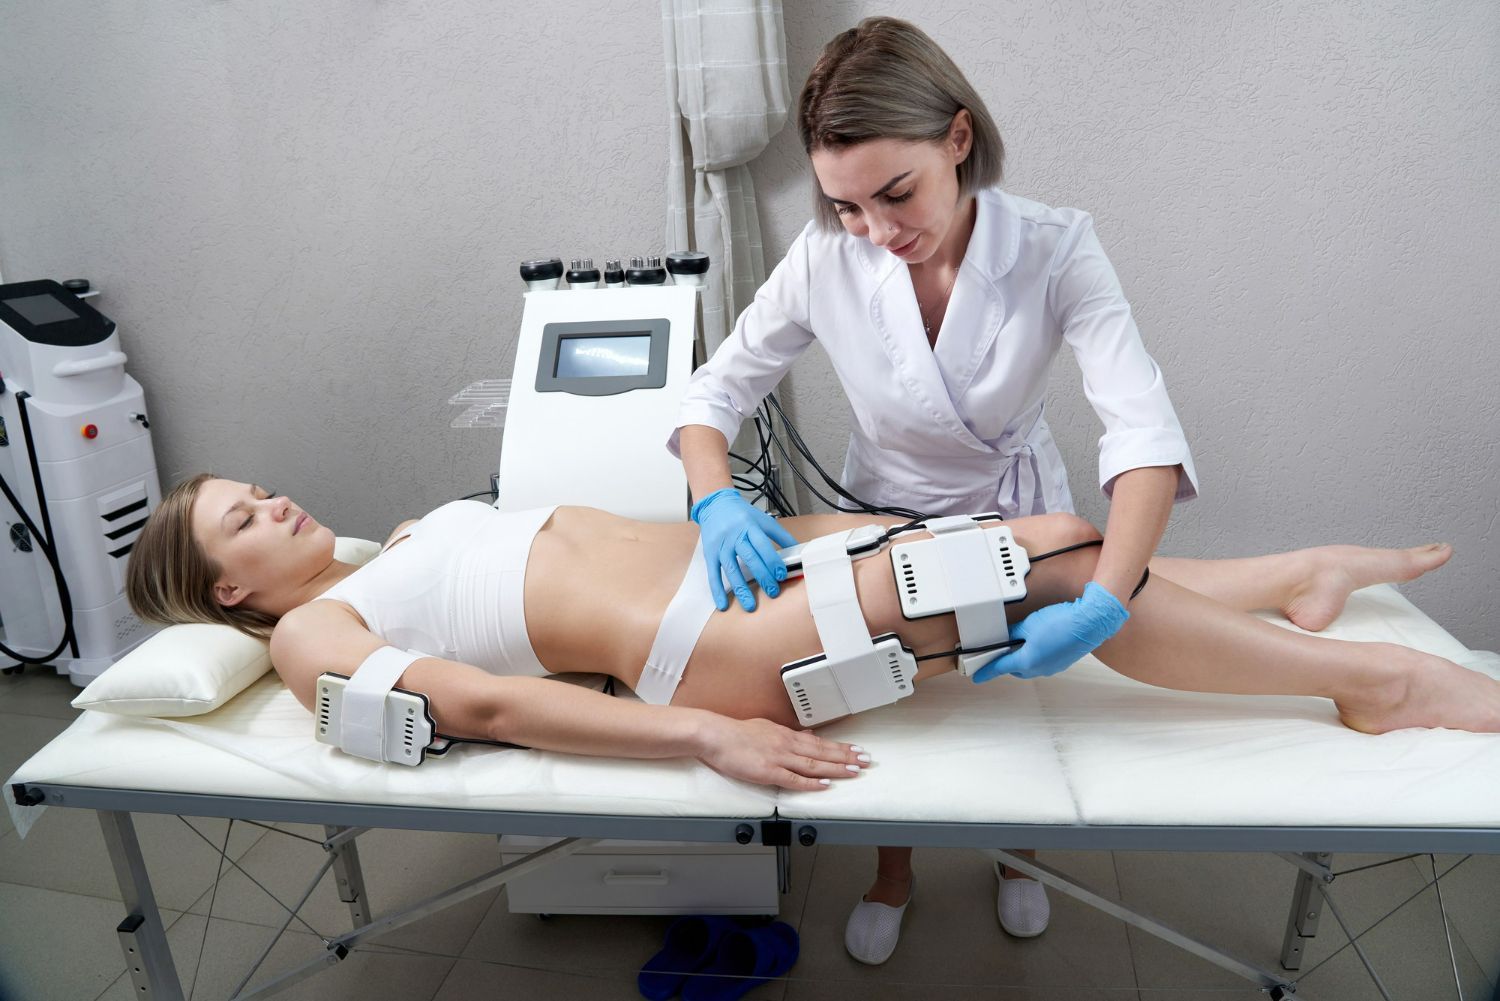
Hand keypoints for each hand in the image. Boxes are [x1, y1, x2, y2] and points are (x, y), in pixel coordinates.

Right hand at [691, 488, 796, 611]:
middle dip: (762, 577)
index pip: (763, 545)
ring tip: (750, 606)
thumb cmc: (741, 514)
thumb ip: (780, 535)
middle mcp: (735, 536)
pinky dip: (718, 590)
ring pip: (732, 570)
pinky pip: (714, 574)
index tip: (781, 575)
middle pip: (749, 558)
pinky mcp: (710, 554)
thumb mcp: (763, 519)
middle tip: (773, 592)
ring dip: (741, 589)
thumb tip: (797, 550)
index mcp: (750, 526)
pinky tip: (723, 604)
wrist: (715, 504)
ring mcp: (721, 546)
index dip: (772, 561)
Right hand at [697, 715, 867, 790]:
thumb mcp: (767, 727)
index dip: (841, 748)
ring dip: (836, 768)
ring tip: (854, 771)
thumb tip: (807, 735)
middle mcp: (787, 745)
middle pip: (823, 752)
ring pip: (813, 764)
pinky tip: (824, 785)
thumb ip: (789, 734)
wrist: (715, 735)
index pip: (820, 743)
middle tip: (866, 761)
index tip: (857, 751)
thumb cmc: (736, 733)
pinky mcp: (767, 771)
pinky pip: (793, 779)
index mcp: (786, 735)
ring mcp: (778, 758)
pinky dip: (810, 782)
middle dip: (847, 757)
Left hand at [973, 582, 1128, 681]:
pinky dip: (1036, 655)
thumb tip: (1006, 638)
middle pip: (1015, 668)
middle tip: (999, 648)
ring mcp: (1052, 667)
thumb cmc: (1061, 623)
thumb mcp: (1029, 625)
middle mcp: (1040, 669)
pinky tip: (1038, 641)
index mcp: (1028, 661)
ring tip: (1020, 641)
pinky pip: (1043, 662)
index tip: (977, 676)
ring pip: (1030, 666)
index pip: (1000, 667)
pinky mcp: (1062, 662)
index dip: (986, 671)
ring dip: (1022, 657)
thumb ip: (1013, 634)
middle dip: (1006, 660)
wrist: (1090, 623)